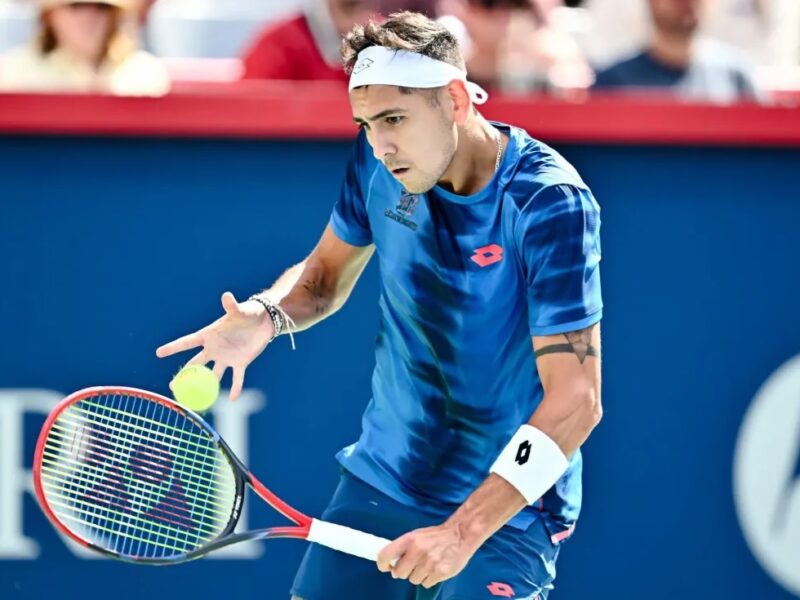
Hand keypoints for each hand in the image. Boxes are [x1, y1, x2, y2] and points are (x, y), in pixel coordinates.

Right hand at [156, 291, 274, 399]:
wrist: (264, 320)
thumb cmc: (248, 312)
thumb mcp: (240, 310)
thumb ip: (231, 306)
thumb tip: (226, 296)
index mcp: (209, 334)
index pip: (188, 342)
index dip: (173, 347)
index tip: (158, 353)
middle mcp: (215, 348)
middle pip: (195, 364)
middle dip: (184, 375)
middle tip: (171, 386)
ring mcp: (226, 357)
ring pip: (212, 375)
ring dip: (204, 387)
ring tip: (194, 399)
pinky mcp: (241, 362)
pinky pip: (237, 378)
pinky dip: (236, 388)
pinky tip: (233, 399)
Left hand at [376, 523, 476, 588]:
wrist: (460, 535)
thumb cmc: (436, 536)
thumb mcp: (417, 535)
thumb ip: (403, 547)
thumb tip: (391, 563)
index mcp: (409, 540)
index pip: (386, 555)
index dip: (382, 564)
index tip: (385, 567)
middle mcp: (417, 551)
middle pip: (399, 573)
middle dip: (403, 572)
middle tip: (410, 566)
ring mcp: (429, 564)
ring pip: (413, 580)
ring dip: (418, 575)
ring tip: (427, 565)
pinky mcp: (440, 573)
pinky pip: (426, 584)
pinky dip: (429, 579)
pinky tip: (435, 569)